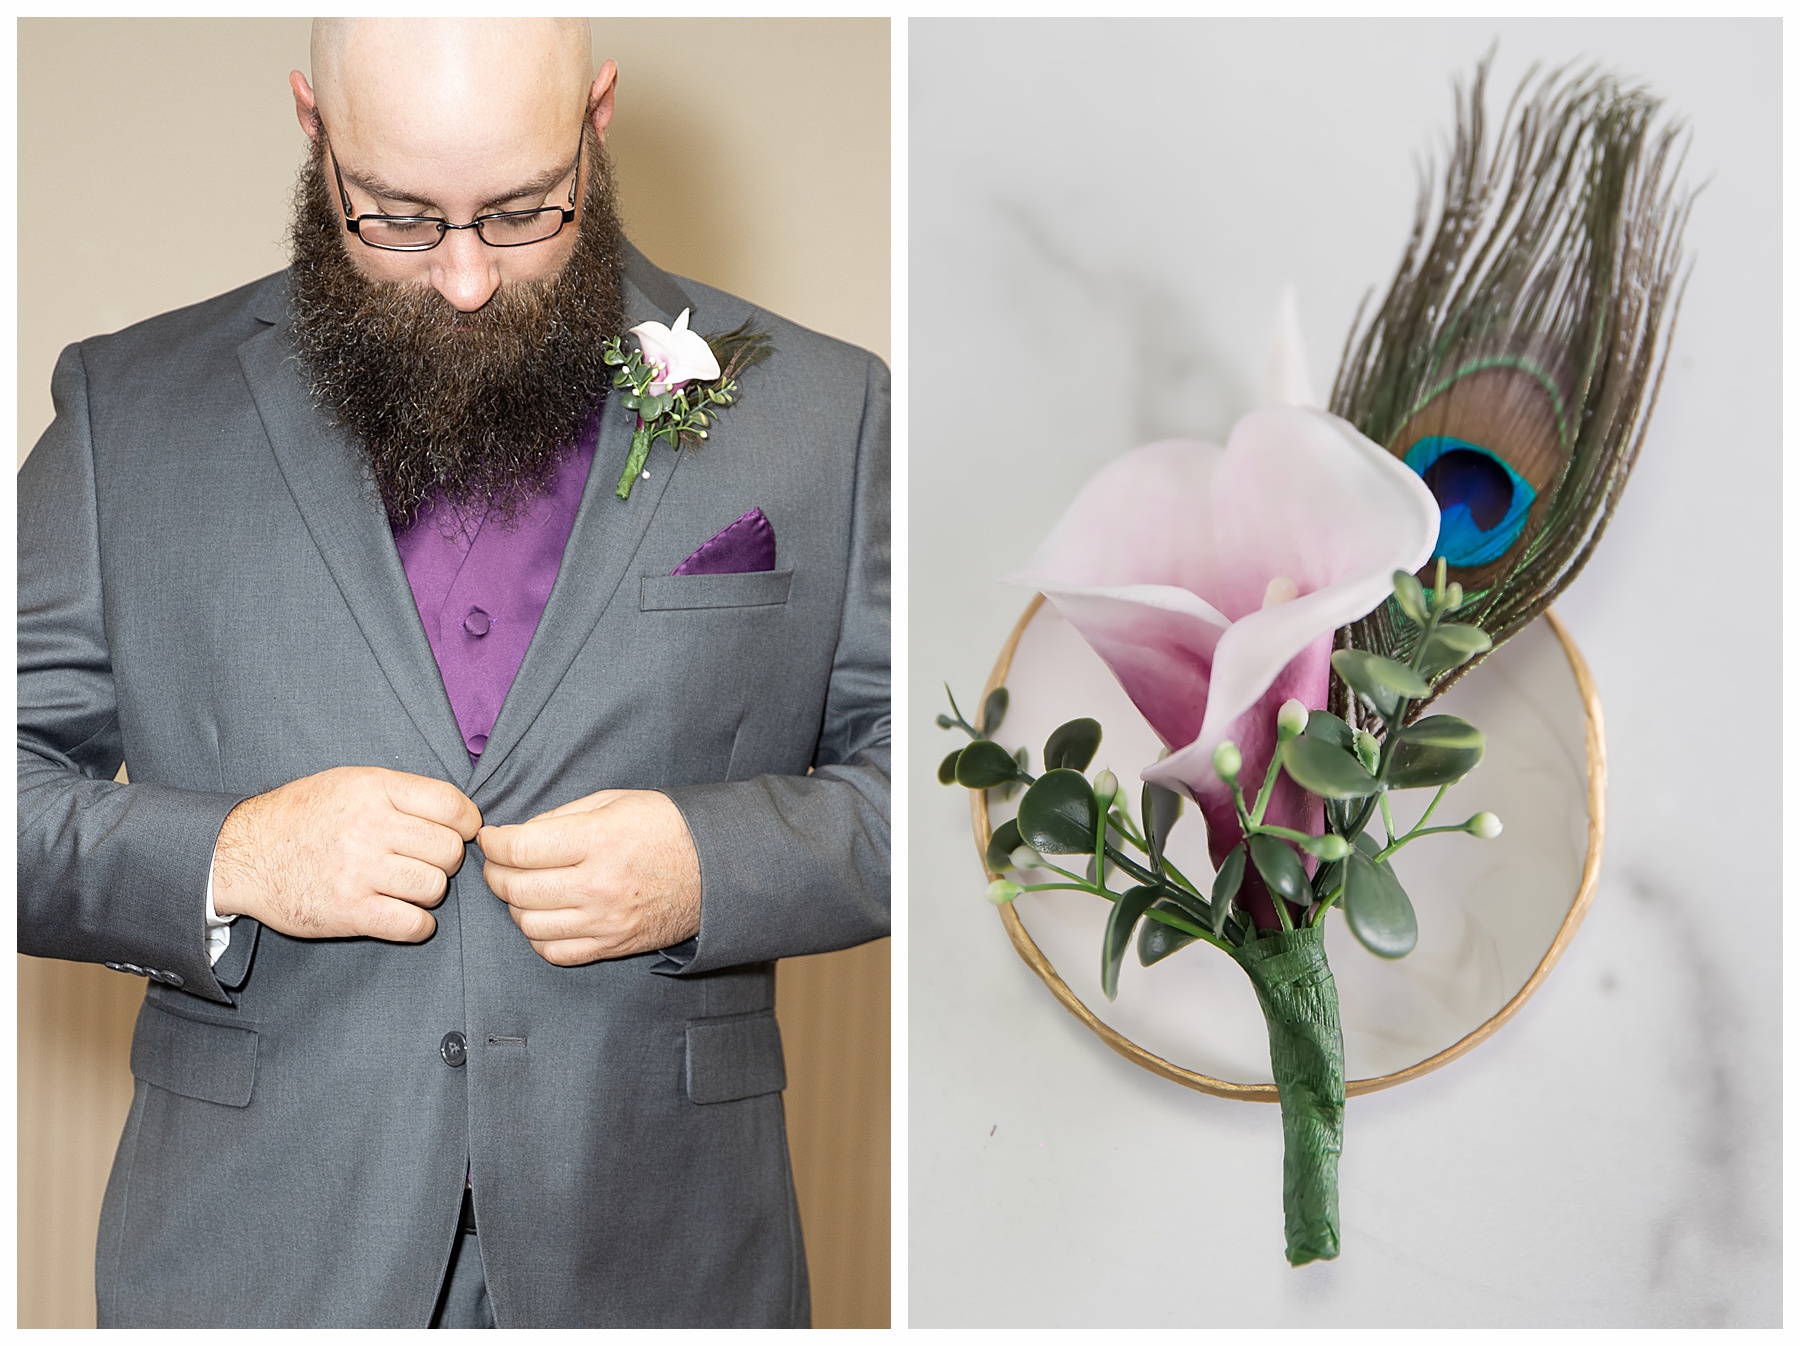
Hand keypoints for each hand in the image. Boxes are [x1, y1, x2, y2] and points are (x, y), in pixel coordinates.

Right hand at [212, 766, 480, 941]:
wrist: (243, 854)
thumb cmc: (303, 815)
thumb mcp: (349, 782)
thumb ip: (402, 793)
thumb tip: (461, 814)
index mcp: (374, 789)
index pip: (451, 805)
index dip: (467, 822)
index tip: (461, 832)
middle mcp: (369, 827)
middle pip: (449, 850)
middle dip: (445, 859)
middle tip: (423, 861)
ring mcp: (359, 871)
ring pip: (435, 887)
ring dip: (429, 891)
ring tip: (407, 886)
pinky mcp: (350, 911)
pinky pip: (413, 923)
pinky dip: (418, 924)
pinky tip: (405, 914)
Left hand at [478, 789, 701, 966]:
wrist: (717, 867)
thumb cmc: (667, 827)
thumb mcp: (616, 801)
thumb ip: (563, 816)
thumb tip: (518, 836)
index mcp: (600, 840)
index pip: (521, 848)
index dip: (494, 843)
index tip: (491, 837)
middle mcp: (599, 884)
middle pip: (517, 888)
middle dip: (496, 872)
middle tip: (498, 861)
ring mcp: (605, 920)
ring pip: (529, 923)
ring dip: (514, 905)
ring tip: (521, 888)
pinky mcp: (612, 944)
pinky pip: (554, 952)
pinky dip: (538, 936)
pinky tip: (543, 916)